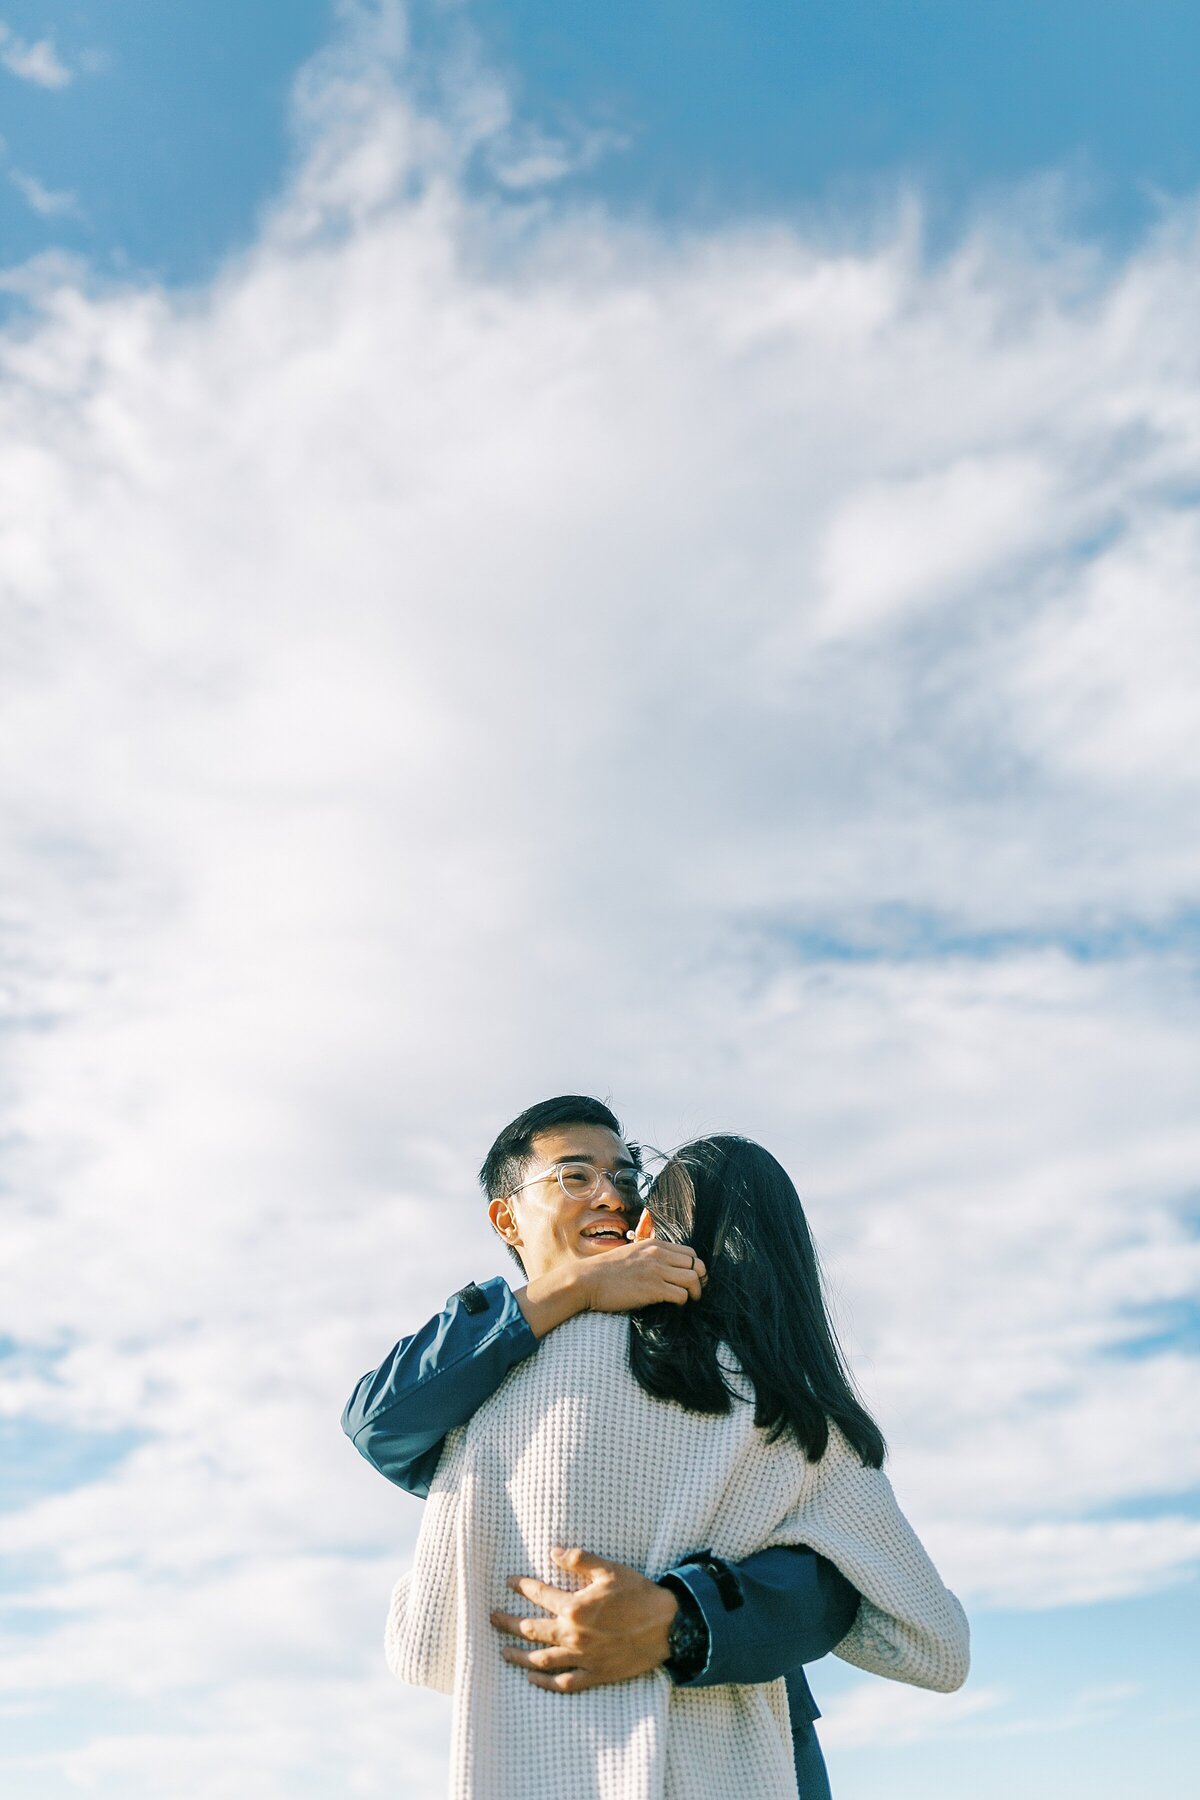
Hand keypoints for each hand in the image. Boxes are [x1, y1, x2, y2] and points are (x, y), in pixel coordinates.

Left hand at [490, 1546, 678, 1691]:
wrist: (668, 1627)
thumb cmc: (639, 1595)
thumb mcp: (610, 1569)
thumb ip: (579, 1560)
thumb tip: (553, 1552)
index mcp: (575, 1607)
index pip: (539, 1595)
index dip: (521, 1586)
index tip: (508, 1582)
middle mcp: (574, 1635)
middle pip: (531, 1630)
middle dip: (507, 1623)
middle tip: (491, 1619)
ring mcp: (583, 1658)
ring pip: (541, 1660)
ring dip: (519, 1656)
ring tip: (503, 1651)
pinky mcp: (595, 1674)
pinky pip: (564, 1683)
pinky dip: (545, 1683)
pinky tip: (532, 1679)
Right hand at [515, 1210, 705, 1338]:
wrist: (586, 1280)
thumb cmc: (605, 1271)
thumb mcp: (631, 1253)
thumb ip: (648, 1256)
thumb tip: (662, 1267)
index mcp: (654, 1245)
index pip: (690, 1252)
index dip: (695, 1267)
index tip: (691, 1279)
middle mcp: (658, 1255)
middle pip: (697, 1264)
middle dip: (701, 1280)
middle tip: (695, 1292)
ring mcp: (656, 1271)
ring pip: (693, 1279)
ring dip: (695, 1292)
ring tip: (689, 1301)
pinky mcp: (653, 1289)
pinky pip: (681, 1295)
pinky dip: (682, 1302)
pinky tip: (674, 1306)